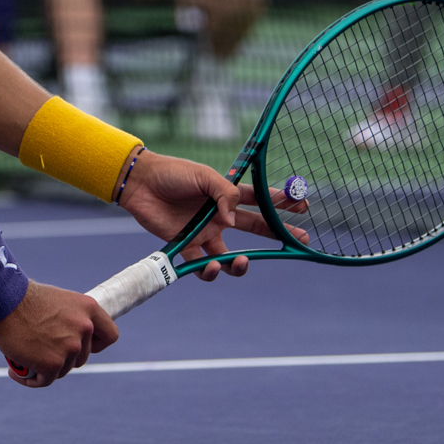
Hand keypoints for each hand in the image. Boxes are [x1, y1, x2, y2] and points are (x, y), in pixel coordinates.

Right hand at [0, 282, 117, 387]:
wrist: (2, 299)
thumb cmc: (22, 298)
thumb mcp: (57, 301)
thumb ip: (69, 318)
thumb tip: (69, 338)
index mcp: (88, 308)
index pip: (110, 335)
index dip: (96, 344)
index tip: (81, 345)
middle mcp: (84, 328)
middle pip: (81, 357)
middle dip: (63, 356)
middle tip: (42, 349)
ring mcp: (70, 347)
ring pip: (62, 369)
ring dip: (46, 367)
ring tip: (26, 357)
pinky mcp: (52, 363)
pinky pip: (44, 380)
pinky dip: (30, 379)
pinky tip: (16, 372)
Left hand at [115, 150, 307, 280]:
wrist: (140, 182)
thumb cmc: (172, 173)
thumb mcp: (203, 175)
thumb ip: (223, 194)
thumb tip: (232, 219)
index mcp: (226, 194)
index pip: (259, 199)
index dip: (281, 203)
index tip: (303, 206)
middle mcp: (219, 215)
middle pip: (255, 227)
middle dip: (278, 234)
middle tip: (299, 240)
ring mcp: (204, 232)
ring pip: (230, 255)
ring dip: (240, 264)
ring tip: (243, 262)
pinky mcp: (186, 245)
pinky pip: (202, 265)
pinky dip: (209, 271)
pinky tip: (212, 266)